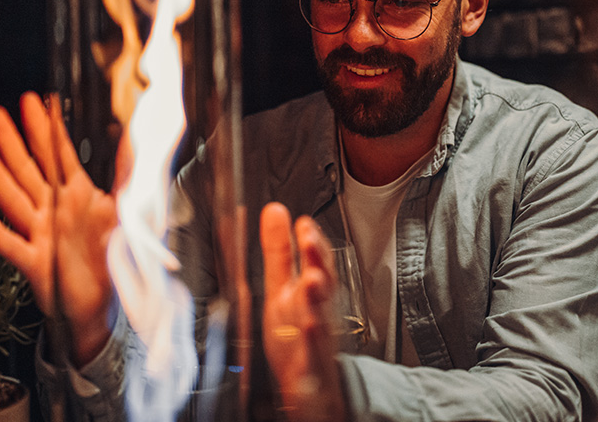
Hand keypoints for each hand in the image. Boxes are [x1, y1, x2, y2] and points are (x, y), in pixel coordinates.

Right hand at [0, 91, 126, 366]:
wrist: (102, 305)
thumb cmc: (108, 256)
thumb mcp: (124, 212)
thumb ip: (127, 175)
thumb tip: (134, 140)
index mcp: (77, 195)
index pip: (59, 155)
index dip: (48, 129)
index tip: (36, 100)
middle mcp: (54, 210)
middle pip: (30, 170)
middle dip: (13, 141)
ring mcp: (41, 235)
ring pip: (15, 200)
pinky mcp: (36, 264)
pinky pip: (13, 246)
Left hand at [260, 202, 345, 421]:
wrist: (310, 386)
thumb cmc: (297, 332)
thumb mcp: (282, 287)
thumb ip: (279, 251)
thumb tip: (275, 211)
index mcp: (309, 292)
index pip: (315, 263)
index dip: (311, 242)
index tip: (303, 222)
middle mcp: (317, 312)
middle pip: (322, 283)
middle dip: (317, 261)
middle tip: (309, 240)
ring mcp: (316, 340)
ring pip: (321, 316)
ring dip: (317, 298)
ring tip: (311, 279)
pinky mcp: (310, 367)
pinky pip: (313, 354)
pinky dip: (311, 342)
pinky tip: (307, 329)